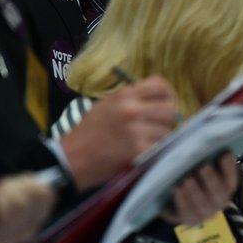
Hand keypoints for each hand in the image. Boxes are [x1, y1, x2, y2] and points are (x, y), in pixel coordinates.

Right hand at [61, 76, 178, 189]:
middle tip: (159, 125)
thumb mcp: (108, 105)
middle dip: (168, 118)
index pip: (161, 85)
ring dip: (161, 137)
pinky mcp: (139, 149)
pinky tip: (142, 150)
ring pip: (168, 130)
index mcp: (124, 95)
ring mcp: (136, 130)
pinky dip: (155, 150)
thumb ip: (133, 100)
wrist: (72, 157)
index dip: (168, 94)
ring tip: (146, 140)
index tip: (165, 103)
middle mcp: (132, 109)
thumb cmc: (90, 132)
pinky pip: (160, 146)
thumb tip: (161, 102)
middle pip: (171, 108)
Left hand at [161, 153, 238, 224]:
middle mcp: (219, 201)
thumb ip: (205, 155)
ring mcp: (204, 212)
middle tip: (203, 166)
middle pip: (218, 191)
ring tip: (187, 180)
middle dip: (211, 178)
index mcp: (226, 187)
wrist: (184, 205)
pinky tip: (176, 189)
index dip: (229, 166)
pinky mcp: (189, 218)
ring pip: (201, 203)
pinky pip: (185, 210)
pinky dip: (181, 200)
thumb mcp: (203, 168)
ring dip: (194, 191)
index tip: (224, 153)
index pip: (231, 177)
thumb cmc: (195, 179)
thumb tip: (199, 133)